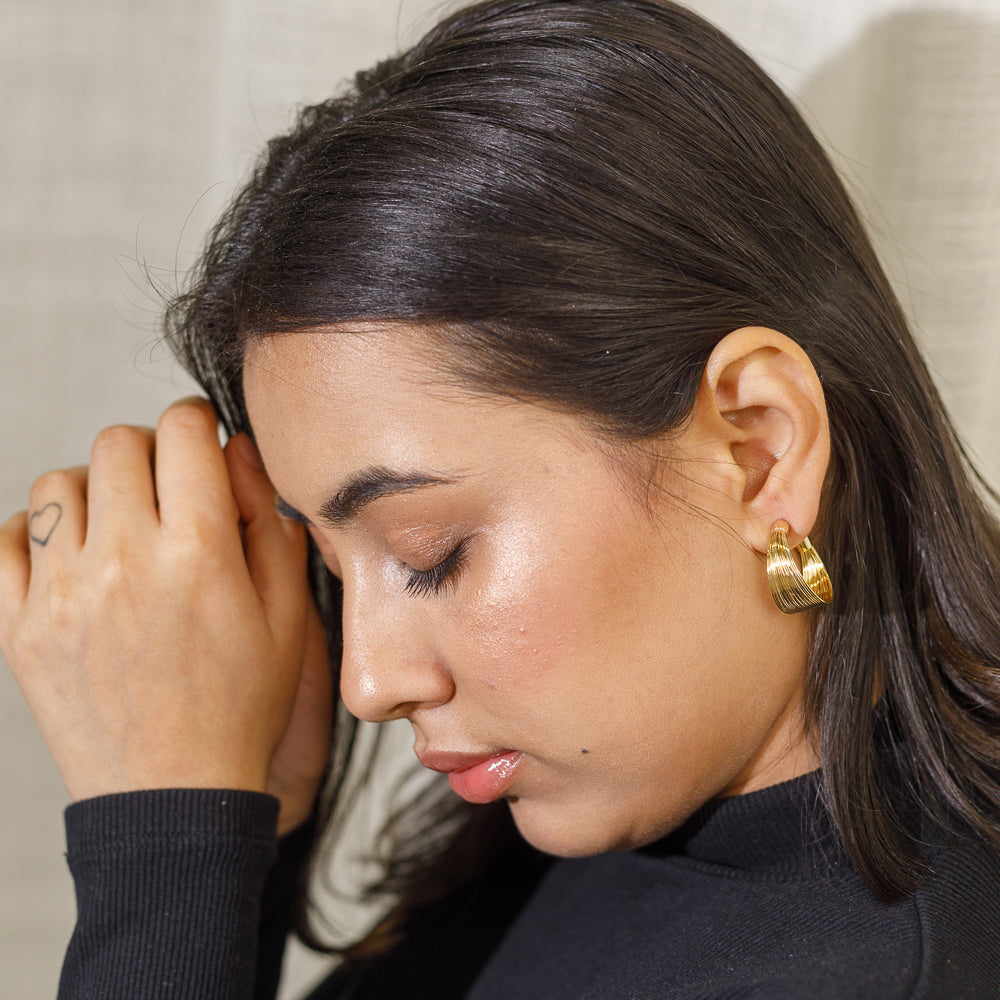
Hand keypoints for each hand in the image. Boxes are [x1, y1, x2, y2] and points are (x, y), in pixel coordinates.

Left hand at [0, 399, 331, 833]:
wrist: (174, 797)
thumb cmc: (241, 707)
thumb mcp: (287, 618)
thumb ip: (272, 526)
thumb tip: (240, 454)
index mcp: (198, 554)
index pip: (182, 431)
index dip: (199, 425)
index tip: (203, 446)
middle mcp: (124, 561)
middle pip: (117, 443)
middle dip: (150, 452)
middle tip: (168, 491)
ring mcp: (62, 594)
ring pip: (58, 482)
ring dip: (95, 489)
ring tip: (121, 529)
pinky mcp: (20, 627)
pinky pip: (7, 539)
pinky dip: (37, 531)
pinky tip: (72, 556)